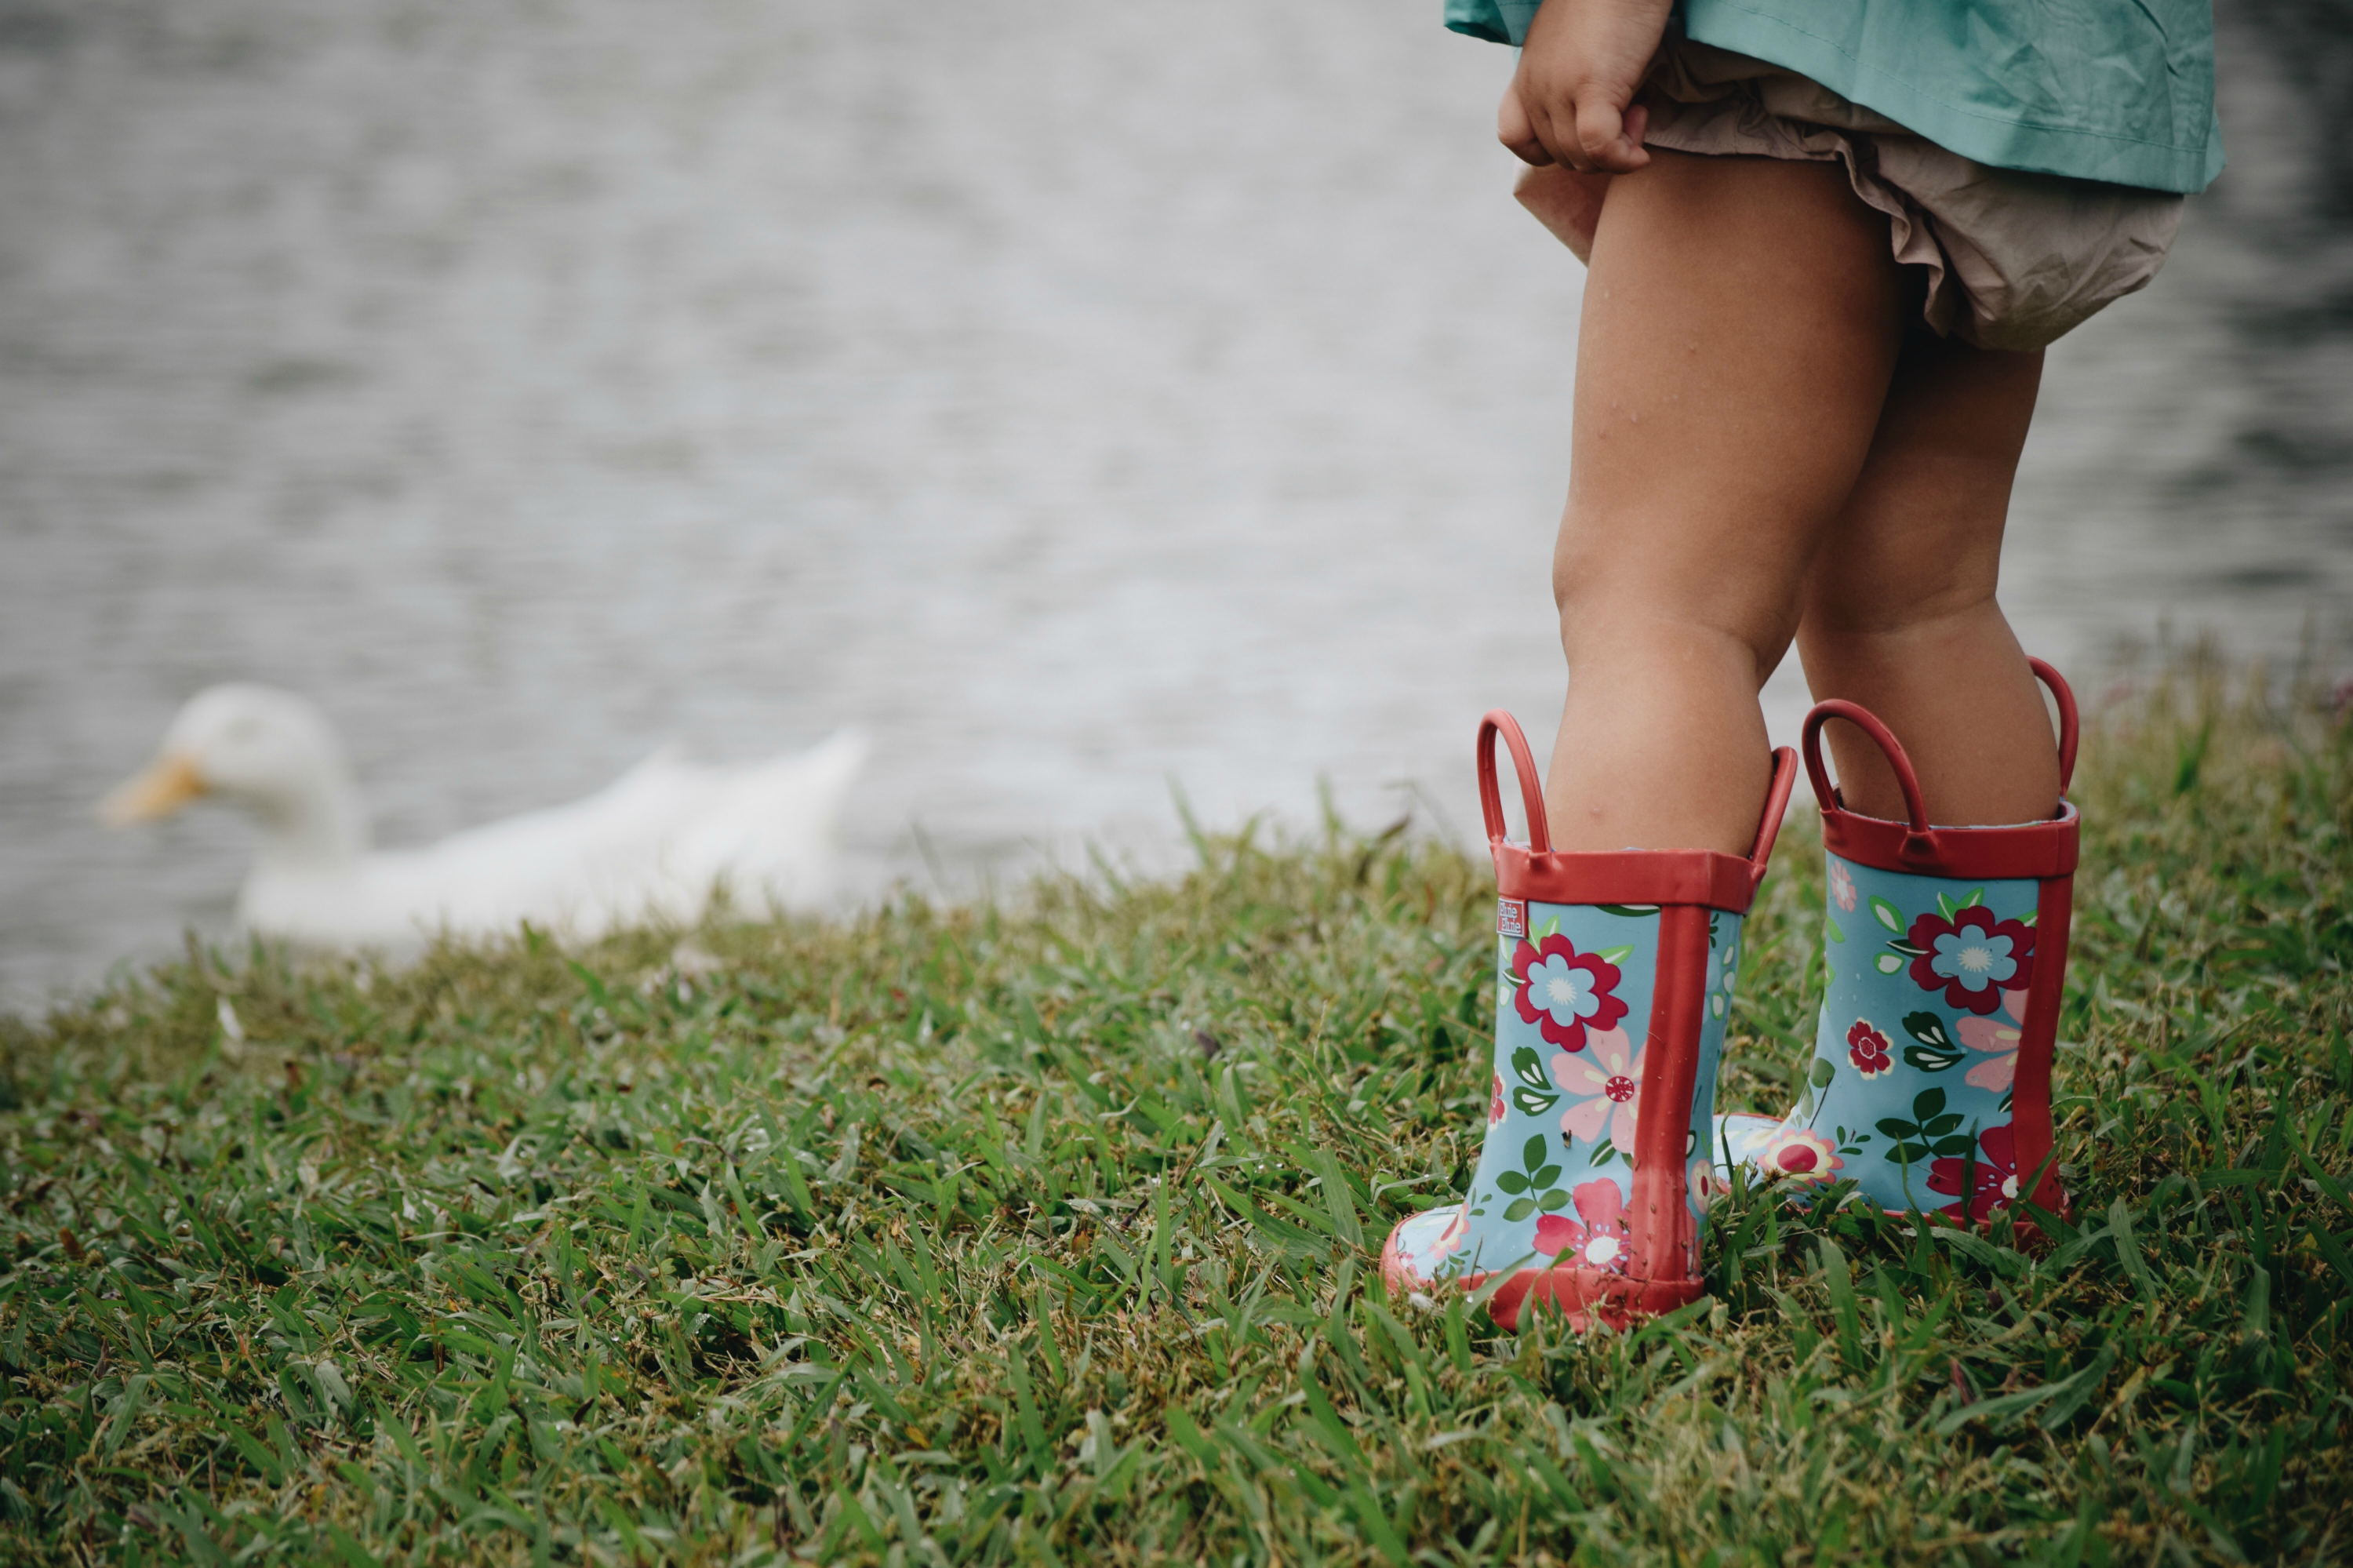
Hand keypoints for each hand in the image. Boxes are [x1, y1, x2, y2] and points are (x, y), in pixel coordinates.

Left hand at [1498, 0, 1670, 173]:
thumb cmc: (1610, 3)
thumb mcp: (1576, 46)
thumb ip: (1569, 79)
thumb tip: (1600, 119)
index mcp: (1527, 76)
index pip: (1515, 137)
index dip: (1551, 149)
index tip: (1585, 131)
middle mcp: (1536, 87)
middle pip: (1556, 155)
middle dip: (1595, 151)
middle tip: (1627, 116)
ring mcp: (1558, 90)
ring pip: (1578, 158)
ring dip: (1615, 150)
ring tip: (1637, 113)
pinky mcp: (1590, 88)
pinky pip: (1599, 148)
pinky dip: (1622, 159)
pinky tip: (1640, 152)